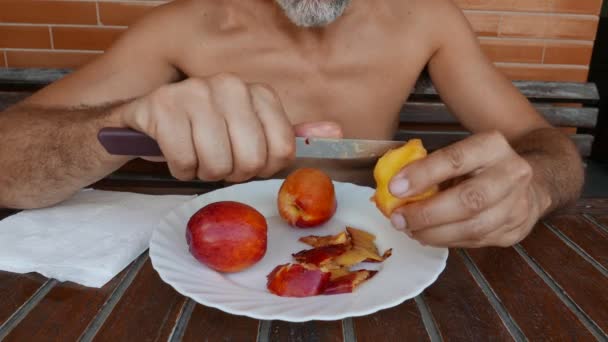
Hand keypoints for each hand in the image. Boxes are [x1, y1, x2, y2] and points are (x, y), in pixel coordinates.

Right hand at [119, 73, 341, 181]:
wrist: (148, 117)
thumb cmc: (204, 129)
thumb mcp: (249, 130)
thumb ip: (289, 134)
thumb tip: (335, 133)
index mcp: (258, 92)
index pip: (282, 151)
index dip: (262, 168)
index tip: (245, 159)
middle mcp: (230, 85)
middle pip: (251, 161)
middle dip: (232, 173)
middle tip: (217, 161)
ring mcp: (195, 92)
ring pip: (217, 164)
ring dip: (204, 173)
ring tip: (196, 155)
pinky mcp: (163, 107)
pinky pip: (184, 163)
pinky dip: (179, 170)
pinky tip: (175, 153)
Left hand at [388, 131, 547, 247]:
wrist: (531, 182)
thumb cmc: (481, 166)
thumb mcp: (462, 154)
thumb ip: (432, 167)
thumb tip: (394, 189)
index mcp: (493, 146)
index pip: (455, 159)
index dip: (423, 175)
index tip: (395, 187)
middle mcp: (512, 174)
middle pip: (469, 200)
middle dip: (427, 213)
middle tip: (399, 218)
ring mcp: (518, 205)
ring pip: (473, 227)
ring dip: (434, 232)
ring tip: (409, 229)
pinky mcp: (514, 231)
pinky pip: (475, 241)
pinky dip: (446, 241)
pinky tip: (427, 235)